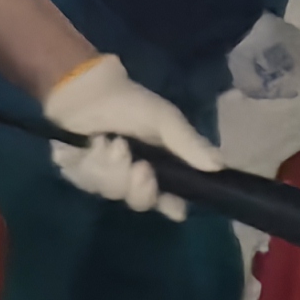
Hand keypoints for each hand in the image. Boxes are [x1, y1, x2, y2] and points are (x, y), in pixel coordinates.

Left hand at [41, 54, 222, 217]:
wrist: (88, 91)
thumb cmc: (130, 103)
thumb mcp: (165, 120)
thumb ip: (188, 144)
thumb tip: (219, 166)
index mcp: (159, 169)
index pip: (170, 199)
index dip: (172, 207)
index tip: (175, 209)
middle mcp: (133, 179)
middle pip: (141, 201)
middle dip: (140, 187)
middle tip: (140, 168)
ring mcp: (105, 179)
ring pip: (113, 192)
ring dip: (113, 167)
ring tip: (111, 142)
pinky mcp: (81, 175)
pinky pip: (88, 182)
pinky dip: (92, 162)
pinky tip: (93, 144)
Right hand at [228, 13, 299, 102]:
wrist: (239, 29)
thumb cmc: (277, 33)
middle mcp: (284, 94)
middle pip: (292, 91)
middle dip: (291, 79)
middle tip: (283, 58)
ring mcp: (264, 94)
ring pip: (275, 91)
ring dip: (273, 80)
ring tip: (266, 59)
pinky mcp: (247, 90)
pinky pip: (258, 90)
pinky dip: (258, 80)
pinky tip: (254, 65)